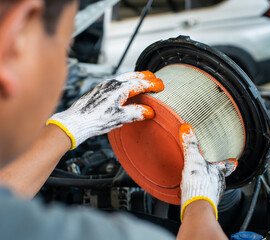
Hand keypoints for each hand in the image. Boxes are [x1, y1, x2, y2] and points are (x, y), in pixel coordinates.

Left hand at [47, 71, 163, 149]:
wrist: (75, 122)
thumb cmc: (95, 120)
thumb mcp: (120, 118)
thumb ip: (136, 113)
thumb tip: (148, 111)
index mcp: (119, 89)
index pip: (141, 83)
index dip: (152, 84)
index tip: (161, 85)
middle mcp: (111, 84)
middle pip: (133, 76)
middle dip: (145, 76)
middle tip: (154, 78)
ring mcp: (104, 86)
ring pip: (124, 77)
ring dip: (135, 78)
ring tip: (142, 81)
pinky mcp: (99, 90)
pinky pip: (116, 82)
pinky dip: (126, 82)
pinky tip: (125, 89)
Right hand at [179, 123, 237, 221]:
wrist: (197, 207)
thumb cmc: (199, 184)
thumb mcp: (193, 160)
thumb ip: (190, 144)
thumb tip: (187, 129)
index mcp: (218, 171)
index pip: (227, 165)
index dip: (230, 162)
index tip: (233, 160)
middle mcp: (219, 183)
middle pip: (219, 175)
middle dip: (215, 172)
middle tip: (211, 168)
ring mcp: (213, 193)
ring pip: (213, 185)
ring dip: (207, 182)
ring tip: (200, 179)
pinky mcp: (206, 202)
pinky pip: (204, 194)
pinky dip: (200, 191)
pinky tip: (192, 190)